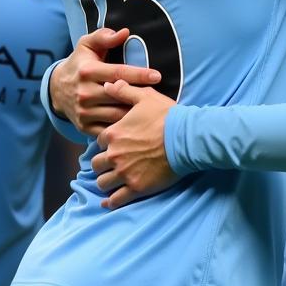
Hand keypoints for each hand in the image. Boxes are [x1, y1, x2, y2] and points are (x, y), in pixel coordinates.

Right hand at [49, 29, 160, 135]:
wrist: (56, 89)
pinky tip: (137, 123)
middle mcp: (84, 92)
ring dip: (135, 114)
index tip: (157, 76)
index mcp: (87, 71)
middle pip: (120, 96)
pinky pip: (109, 130)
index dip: (139, 75)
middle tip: (159, 97)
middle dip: (140, 97)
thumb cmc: (80, 63)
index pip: (118, 73)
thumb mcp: (87, 45)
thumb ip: (104, 37)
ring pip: (117, 115)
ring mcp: (83, 112)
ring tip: (152, 110)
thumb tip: (125, 32)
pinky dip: (123, 128)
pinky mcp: (84, 126)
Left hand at [92, 80, 178, 208]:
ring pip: (103, 182)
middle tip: (113, 163)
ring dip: (106, 181)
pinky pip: (116, 199)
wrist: (187, 138)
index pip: (100, 142)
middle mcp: (115, 155)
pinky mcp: (137, 187)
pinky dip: (111, 201)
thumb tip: (108, 84)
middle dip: (103, 164)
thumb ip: (124, 90)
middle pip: (97, 164)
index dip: (107, 143)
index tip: (115, 144)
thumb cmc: (168, 117)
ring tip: (113, 180)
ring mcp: (125, 173)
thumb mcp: (146, 97)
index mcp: (114, 134)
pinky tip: (109, 202)